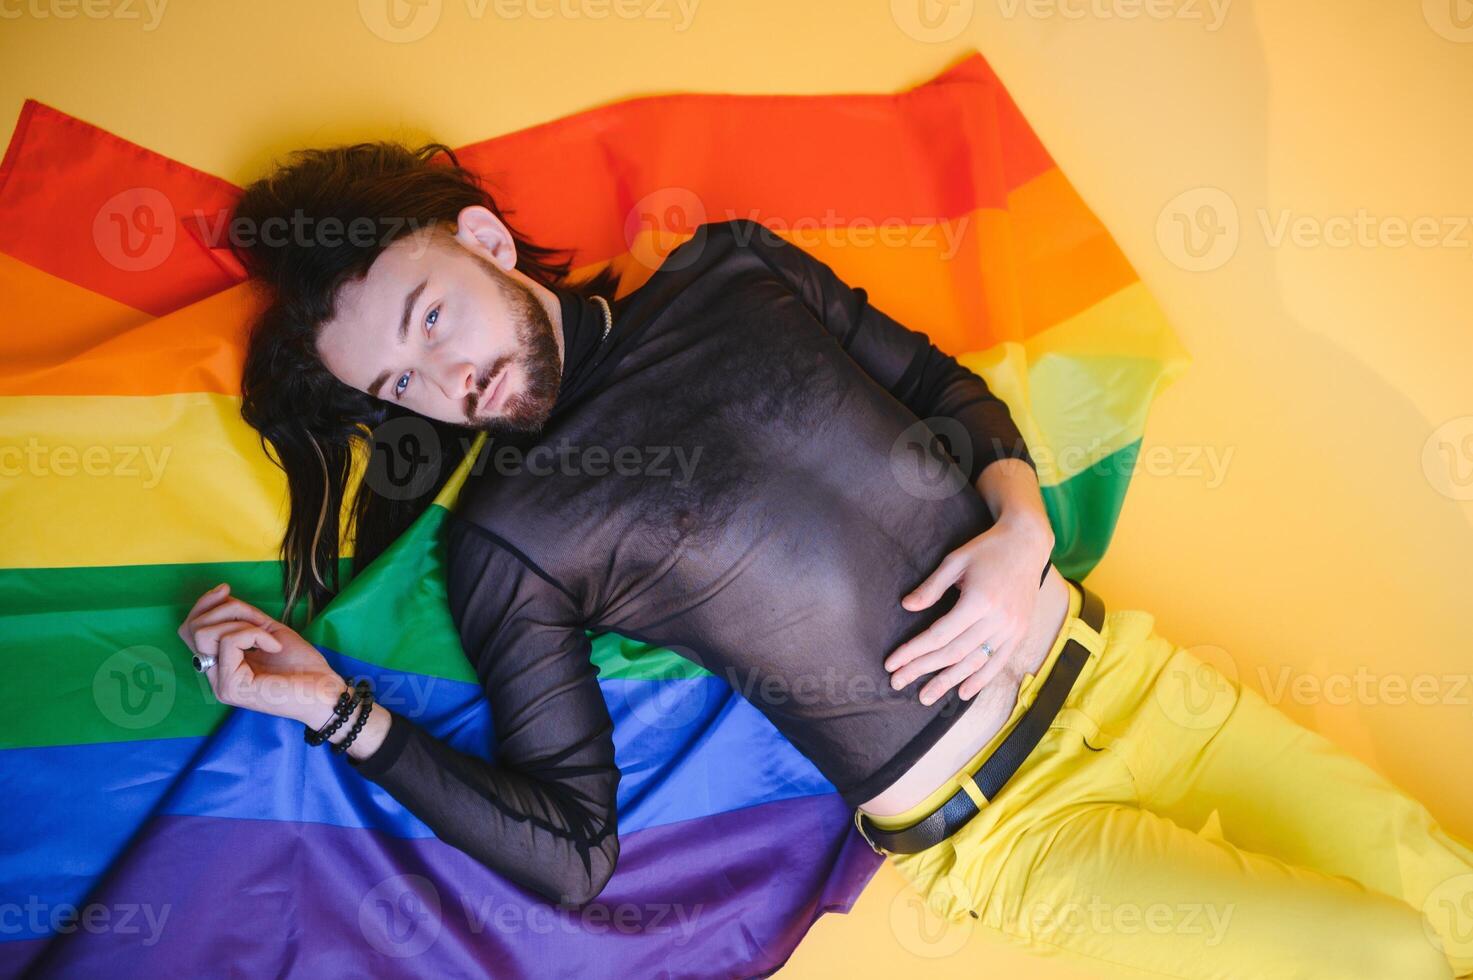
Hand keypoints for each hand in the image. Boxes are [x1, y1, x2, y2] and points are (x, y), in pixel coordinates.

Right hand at [177, 583, 348, 727]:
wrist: (325, 691)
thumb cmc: (303, 665)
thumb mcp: (268, 631)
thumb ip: (243, 617)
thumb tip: (221, 594)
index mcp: (221, 664)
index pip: (190, 630)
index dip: (204, 604)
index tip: (225, 589)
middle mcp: (215, 676)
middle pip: (193, 629)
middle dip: (224, 610)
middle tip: (257, 618)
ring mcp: (220, 684)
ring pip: (205, 633)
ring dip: (241, 622)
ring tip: (269, 636)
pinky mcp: (230, 687)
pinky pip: (229, 642)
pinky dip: (256, 634)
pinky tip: (274, 647)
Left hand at [884, 514, 1052, 704]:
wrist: (1027, 543)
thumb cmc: (987, 549)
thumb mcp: (955, 561)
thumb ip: (932, 587)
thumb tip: (907, 607)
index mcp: (979, 600)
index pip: (939, 635)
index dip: (913, 652)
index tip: (892, 663)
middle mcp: (997, 619)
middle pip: (953, 654)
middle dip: (922, 670)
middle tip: (898, 682)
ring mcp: (1012, 629)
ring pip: (974, 663)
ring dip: (947, 682)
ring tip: (925, 697)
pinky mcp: (1020, 632)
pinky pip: (998, 662)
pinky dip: (980, 680)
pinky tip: (962, 693)